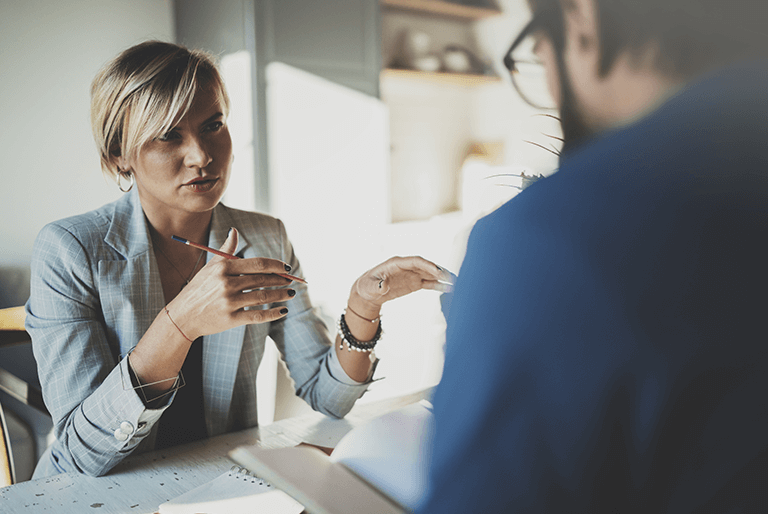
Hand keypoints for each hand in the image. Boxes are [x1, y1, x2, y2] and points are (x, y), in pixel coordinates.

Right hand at [168, 228, 295, 339]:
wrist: (182, 316)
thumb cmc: (198, 289)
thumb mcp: (210, 267)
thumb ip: (226, 250)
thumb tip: (234, 231)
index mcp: (223, 269)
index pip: (257, 264)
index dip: (275, 265)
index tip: (286, 268)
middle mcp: (226, 284)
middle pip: (262, 280)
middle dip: (280, 280)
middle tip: (291, 281)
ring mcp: (229, 302)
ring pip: (263, 297)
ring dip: (281, 295)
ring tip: (291, 293)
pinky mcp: (231, 319)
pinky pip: (257, 316)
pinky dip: (273, 314)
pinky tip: (283, 310)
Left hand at [350, 256, 453, 313]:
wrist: (368, 291)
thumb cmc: (367, 286)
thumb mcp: (369, 287)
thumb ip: (377, 286)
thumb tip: (384, 287)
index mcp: (396, 263)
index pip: (415, 261)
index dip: (427, 265)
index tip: (438, 272)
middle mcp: (407, 266)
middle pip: (426, 266)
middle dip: (439, 271)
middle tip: (452, 278)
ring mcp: (412, 274)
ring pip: (430, 273)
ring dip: (442, 277)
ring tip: (456, 282)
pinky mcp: (414, 283)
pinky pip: (428, 283)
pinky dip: (438, 285)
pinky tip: (448, 289)